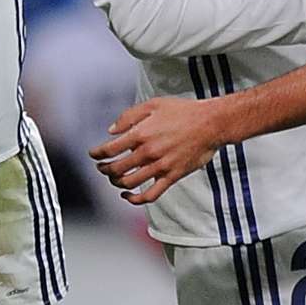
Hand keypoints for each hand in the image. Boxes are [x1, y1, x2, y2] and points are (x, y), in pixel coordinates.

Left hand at [90, 95, 235, 205]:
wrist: (211, 123)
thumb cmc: (183, 111)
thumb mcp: (153, 105)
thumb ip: (129, 117)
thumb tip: (111, 131)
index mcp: (140, 134)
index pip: (109, 150)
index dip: (97, 154)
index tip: (94, 155)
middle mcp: (147, 152)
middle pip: (116, 169)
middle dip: (104, 169)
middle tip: (102, 167)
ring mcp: (160, 167)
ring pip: (129, 183)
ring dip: (116, 183)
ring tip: (114, 180)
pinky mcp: (172, 177)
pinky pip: (150, 195)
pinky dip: (135, 199)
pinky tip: (127, 196)